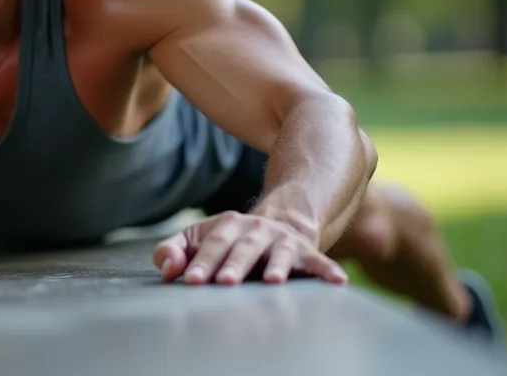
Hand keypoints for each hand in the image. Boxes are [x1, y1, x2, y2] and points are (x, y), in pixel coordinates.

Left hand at [151, 210, 347, 285]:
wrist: (276, 224)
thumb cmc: (226, 241)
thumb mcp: (196, 239)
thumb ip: (173, 251)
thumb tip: (168, 268)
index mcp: (226, 226)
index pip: (211, 245)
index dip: (200, 263)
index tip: (190, 281)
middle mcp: (255, 230)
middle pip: (242, 249)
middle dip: (233, 265)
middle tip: (224, 283)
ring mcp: (282, 240)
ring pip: (279, 254)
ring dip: (276, 267)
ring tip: (272, 281)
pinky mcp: (306, 252)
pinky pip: (319, 262)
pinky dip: (328, 271)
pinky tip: (338, 282)